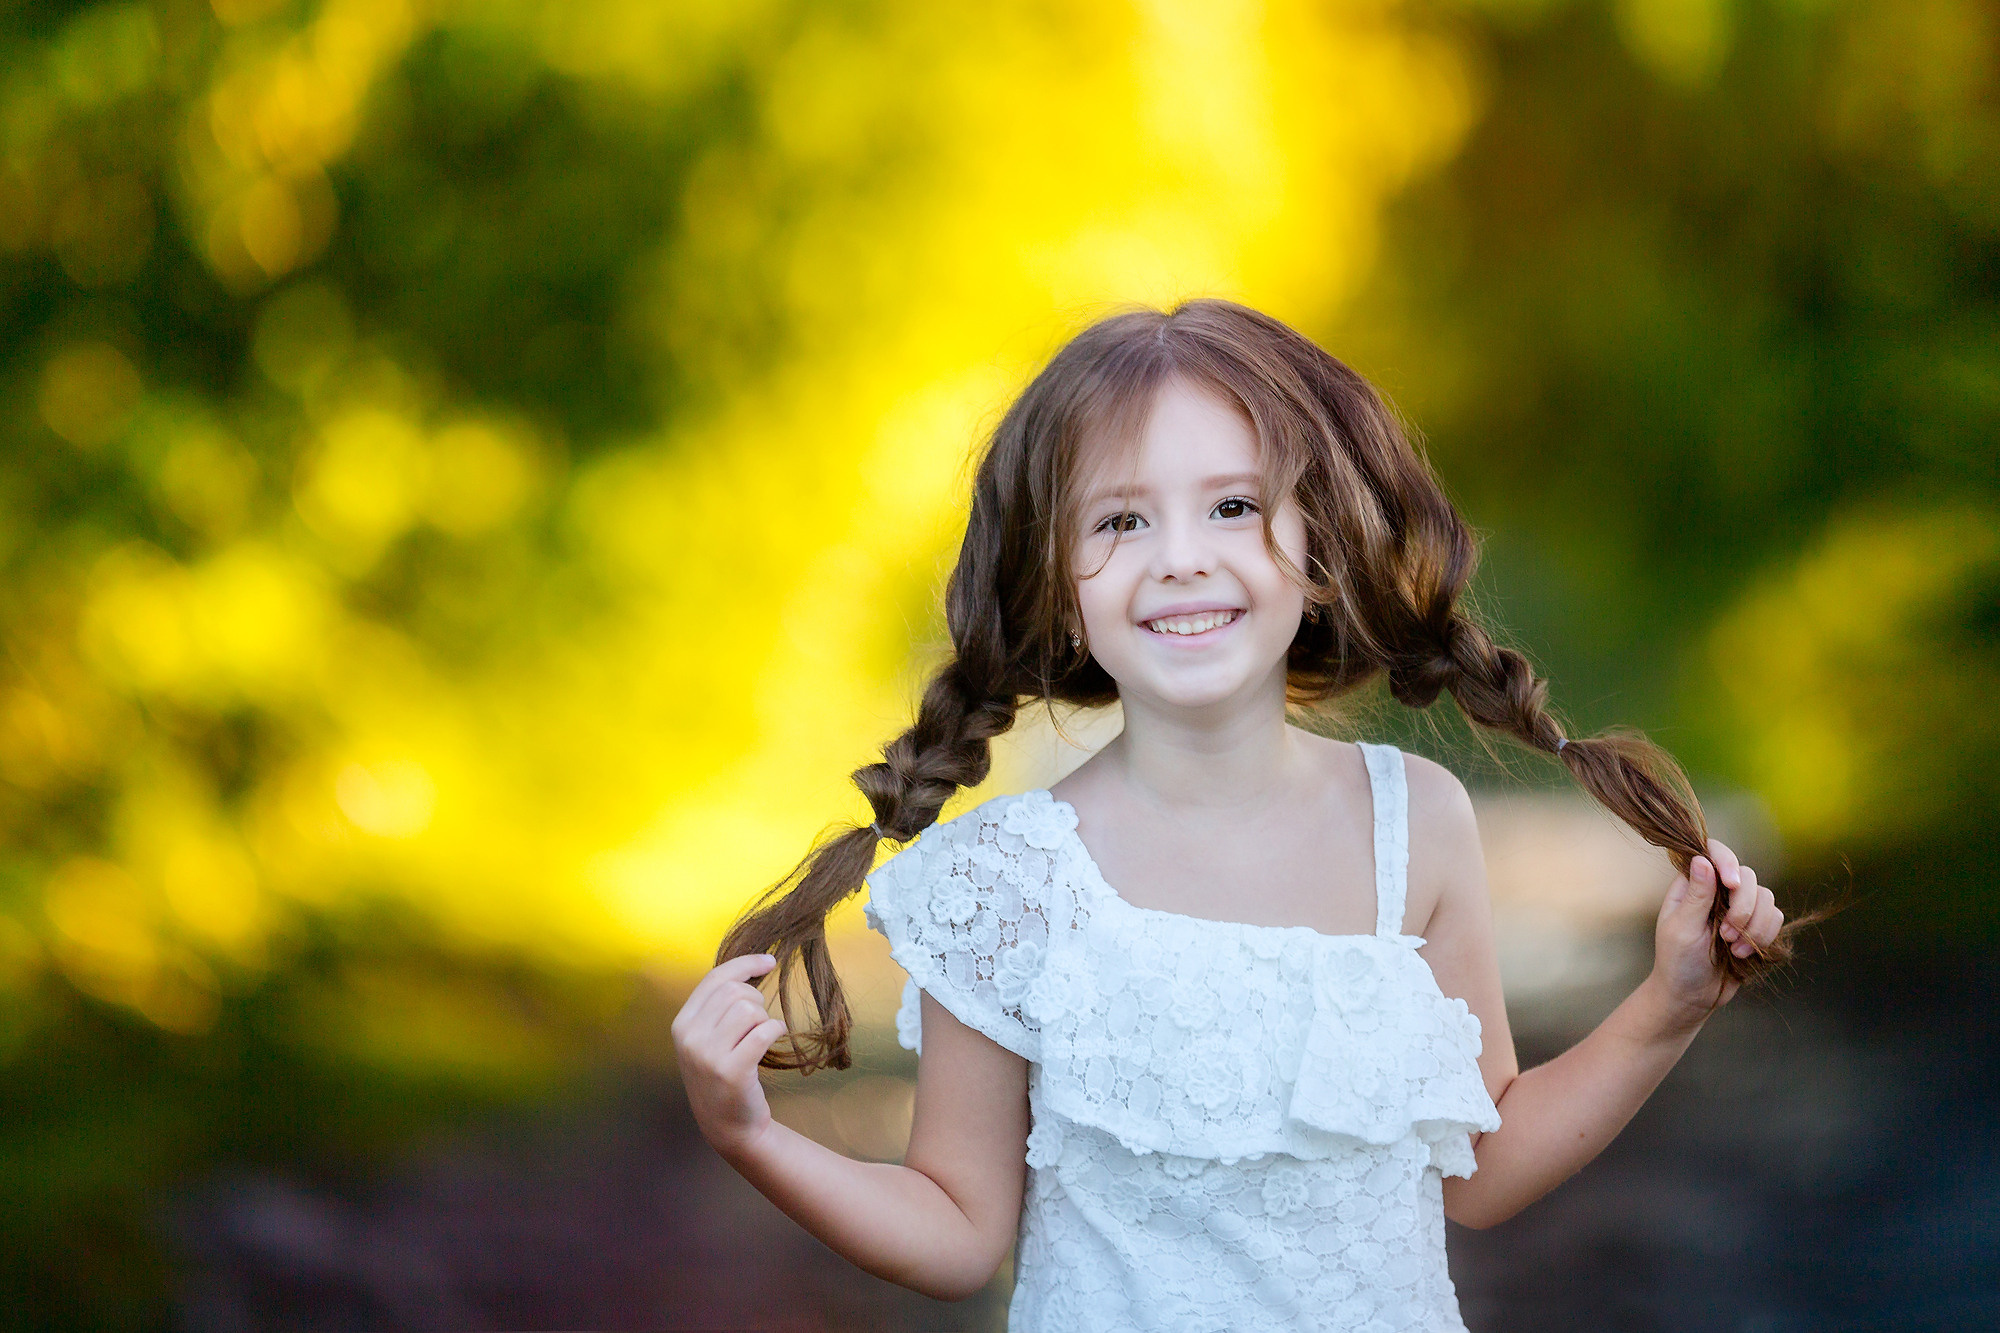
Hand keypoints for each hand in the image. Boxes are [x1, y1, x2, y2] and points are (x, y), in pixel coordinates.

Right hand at [670, 953, 791, 1157]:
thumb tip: (754, 964)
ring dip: (764, 1019)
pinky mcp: (731, 1072)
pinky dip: (776, 1030)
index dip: (746, 964)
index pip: (715, 978)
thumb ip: (718, 1005)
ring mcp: (708, 1056)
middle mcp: (689, 1038)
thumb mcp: (707, 1038)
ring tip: (761, 1036)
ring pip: (750, 1010)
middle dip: (756, 999)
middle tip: (759, 1022)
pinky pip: (763, 1032)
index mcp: (682, 1024)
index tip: (770, 962)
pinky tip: (775, 1037)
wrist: (727, 1125)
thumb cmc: (723, 1073)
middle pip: (735, 992)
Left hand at [1649, 838, 1783, 1024]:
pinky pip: (1775, 917)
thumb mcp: (1682, 929)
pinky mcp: (1754, 926)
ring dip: (1754, 925)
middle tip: (1726, 934)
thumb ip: (1696, 895)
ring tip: (1733, 948)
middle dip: (1743, 907)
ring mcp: (1737, 907)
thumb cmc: (1678, 962)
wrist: (1692, 997)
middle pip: (1747, 876)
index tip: (1731, 884)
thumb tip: (1702, 860)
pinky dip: (1765, 935)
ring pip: (1766, 897)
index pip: (1713, 852)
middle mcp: (1716, 890)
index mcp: (1691, 884)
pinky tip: (1743, 954)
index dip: (1727, 861)